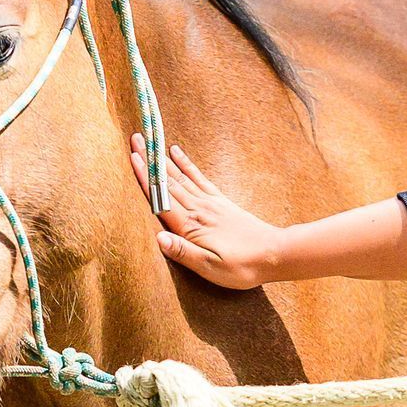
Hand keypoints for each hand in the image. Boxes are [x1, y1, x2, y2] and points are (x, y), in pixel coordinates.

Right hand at [132, 135, 281, 288]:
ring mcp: (210, 203)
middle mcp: (199, 209)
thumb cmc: (242, 267)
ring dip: (162, 159)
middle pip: (168, 182)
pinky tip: (176, 152)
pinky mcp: (220, 202)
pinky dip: (186, 165)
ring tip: (149, 140)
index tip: (132, 157)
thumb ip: (183, 252)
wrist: (275, 254)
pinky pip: (199, 178)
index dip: (146, 178)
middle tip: (135, 138)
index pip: (163, 198)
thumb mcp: (211, 268)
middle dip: (150, 160)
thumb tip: (158, 238)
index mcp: (192, 226)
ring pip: (180, 177)